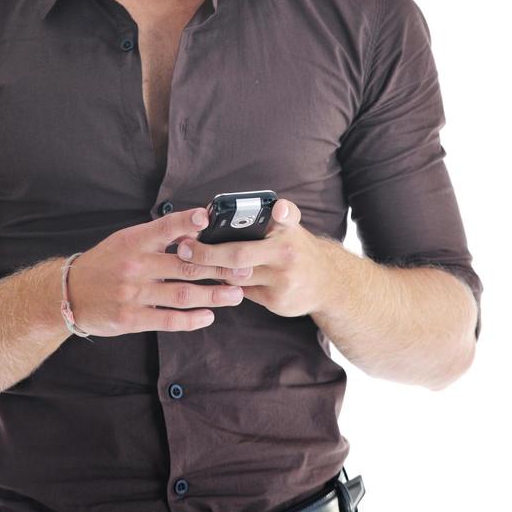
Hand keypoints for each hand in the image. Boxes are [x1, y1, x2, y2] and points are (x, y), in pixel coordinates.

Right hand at [66, 208, 248, 336]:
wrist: (70, 294)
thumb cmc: (106, 263)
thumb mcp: (126, 240)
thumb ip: (158, 236)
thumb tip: (197, 229)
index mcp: (134, 241)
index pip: (165, 227)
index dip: (187, 221)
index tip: (208, 218)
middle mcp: (135, 265)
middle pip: (184, 266)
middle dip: (218, 268)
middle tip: (244, 269)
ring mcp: (133, 293)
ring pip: (181, 294)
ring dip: (212, 295)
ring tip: (235, 294)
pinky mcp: (131, 319)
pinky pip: (167, 319)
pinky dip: (191, 319)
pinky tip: (208, 316)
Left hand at [176, 198, 334, 318]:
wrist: (327, 283)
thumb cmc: (297, 248)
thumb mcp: (290, 228)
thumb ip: (269, 217)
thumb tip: (225, 213)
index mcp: (290, 231)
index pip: (289, 215)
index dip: (283, 211)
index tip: (278, 209)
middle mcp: (289, 255)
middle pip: (239, 255)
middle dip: (206, 253)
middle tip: (184, 248)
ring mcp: (284, 281)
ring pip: (235, 277)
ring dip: (209, 270)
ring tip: (187, 263)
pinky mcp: (278, 302)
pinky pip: (243, 293)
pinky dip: (227, 285)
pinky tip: (213, 278)